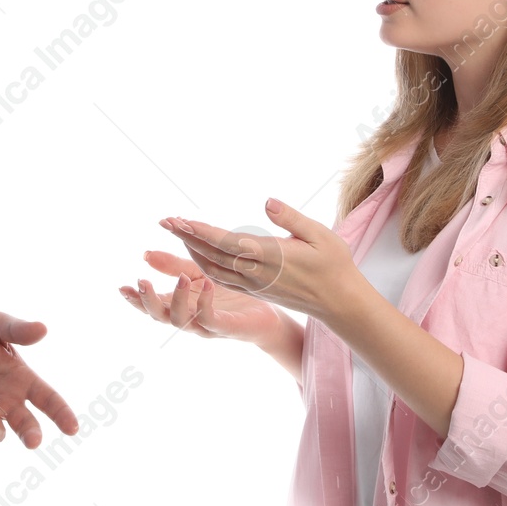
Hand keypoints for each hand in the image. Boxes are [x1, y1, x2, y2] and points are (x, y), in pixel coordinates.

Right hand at [118, 241, 283, 346]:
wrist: (266, 312)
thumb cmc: (230, 293)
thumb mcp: (198, 273)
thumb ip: (173, 265)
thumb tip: (145, 254)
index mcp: (180, 305)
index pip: (151, 305)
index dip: (135, 299)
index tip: (121, 287)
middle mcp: (188, 318)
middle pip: (159, 316)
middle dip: (148, 301)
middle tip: (142, 282)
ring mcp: (205, 325)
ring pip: (181, 320)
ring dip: (178, 298)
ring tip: (181, 276)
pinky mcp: (226, 327)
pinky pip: (211, 319)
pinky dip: (205, 303)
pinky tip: (207, 284)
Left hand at [167, 199, 364, 325]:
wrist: (341, 303)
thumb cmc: (334, 265)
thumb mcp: (320, 235)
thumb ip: (291, 219)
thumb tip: (267, 202)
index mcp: (269, 256)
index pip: (225, 242)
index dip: (199, 231)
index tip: (179, 220)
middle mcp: (256, 272)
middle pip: (212, 254)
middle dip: (186, 237)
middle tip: (165, 221)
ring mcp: (254, 284)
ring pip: (213, 269)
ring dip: (192, 250)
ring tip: (178, 232)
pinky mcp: (256, 291)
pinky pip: (223, 279)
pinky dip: (205, 265)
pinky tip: (198, 255)